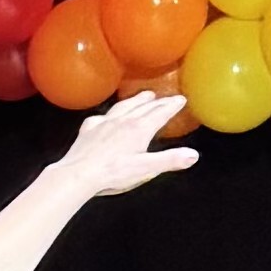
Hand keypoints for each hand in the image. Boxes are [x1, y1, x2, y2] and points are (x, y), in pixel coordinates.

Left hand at [68, 86, 196, 201]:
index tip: (180, 99)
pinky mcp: (89, 129)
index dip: (172, 106)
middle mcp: (122, 121)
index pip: (160, 113)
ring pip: (123, 106)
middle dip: (157, 101)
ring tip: (143, 96)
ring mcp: (104, 123)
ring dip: (135, 100)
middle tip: (165, 97)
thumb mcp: (146, 168)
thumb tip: (193, 155)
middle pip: (143, 107)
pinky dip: (110, 113)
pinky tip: (108, 116)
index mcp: (139, 129)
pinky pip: (102, 116)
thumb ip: (170, 160)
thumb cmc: (112, 173)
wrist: (78, 174)